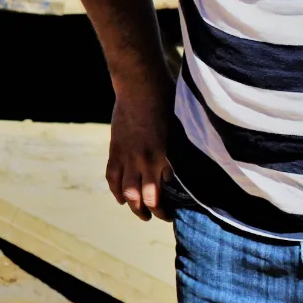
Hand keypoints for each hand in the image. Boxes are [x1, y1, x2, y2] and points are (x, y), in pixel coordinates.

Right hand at [105, 79, 172, 221]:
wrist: (140, 86)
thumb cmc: (167, 102)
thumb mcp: (181, 128)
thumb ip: (181, 149)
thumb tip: (190, 163)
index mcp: (165, 158)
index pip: (167, 192)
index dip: (171, 206)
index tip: (178, 210)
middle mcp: (145, 163)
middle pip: (146, 200)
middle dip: (154, 212)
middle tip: (161, 216)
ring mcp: (128, 157)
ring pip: (128, 193)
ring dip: (134, 207)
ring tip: (141, 212)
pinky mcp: (116, 150)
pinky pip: (112, 177)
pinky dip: (116, 190)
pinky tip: (121, 198)